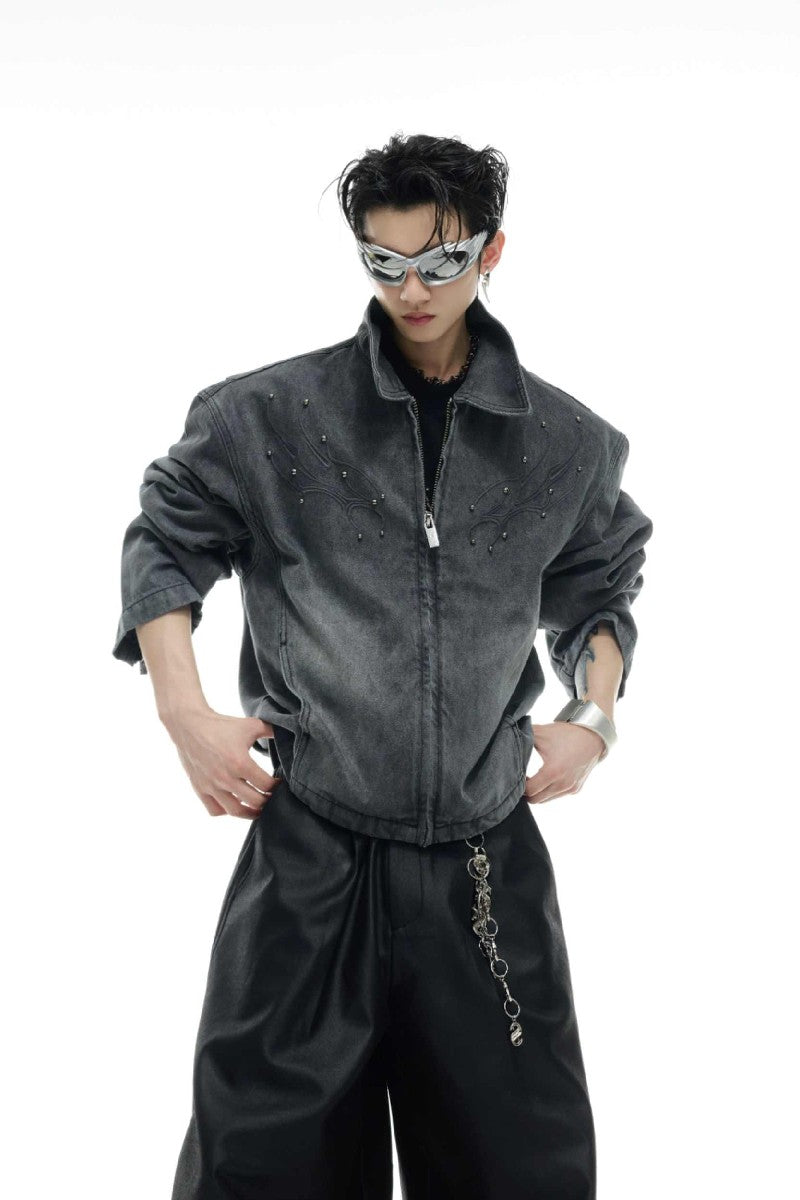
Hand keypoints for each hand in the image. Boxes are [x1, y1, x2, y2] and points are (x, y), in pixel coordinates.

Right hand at [163, 708, 280, 818]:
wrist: (190, 725)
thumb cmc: (221, 725)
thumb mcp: (250, 725)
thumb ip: (271, 730)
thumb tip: (288, 732)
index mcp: (240, 763)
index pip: (266, 785)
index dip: (277, 786)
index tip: (280, 783)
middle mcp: (225, 778)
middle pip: (255, 801)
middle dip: (267, 800)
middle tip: (272, 796)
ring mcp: (211, 786)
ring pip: (236, 811)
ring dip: (250, 812)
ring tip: (258, 809)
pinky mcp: (200, 789)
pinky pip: (215, 810)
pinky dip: (226, 811)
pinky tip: (234, 803)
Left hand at [523, 721, 605, 805]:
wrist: (593, 735)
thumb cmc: (566, 733)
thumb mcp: (540, 732)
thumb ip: (522, 736)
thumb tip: (504, 737)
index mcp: (552, 772)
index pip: (528, 791)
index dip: (519, 785)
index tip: (516, 776)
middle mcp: (563, 784)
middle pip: (535, 800)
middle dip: (526, 791)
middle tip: (523, 779)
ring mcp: (570, 788)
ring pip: (546, 799)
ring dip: (538, 792)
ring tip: (533, 779)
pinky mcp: (576, 789)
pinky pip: (557, 795)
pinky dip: (549, 790)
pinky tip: (546, 778)